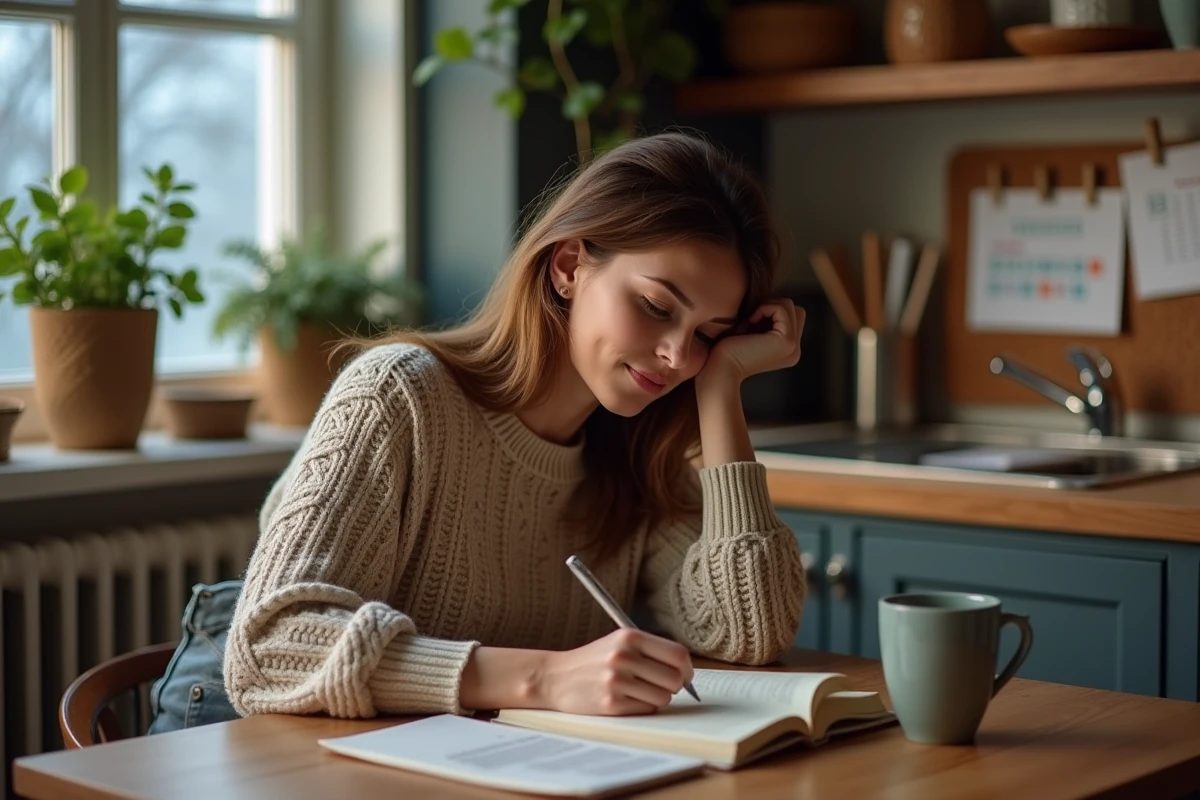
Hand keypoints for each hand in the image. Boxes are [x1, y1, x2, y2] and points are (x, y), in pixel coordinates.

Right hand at [539, 629, 693, 715]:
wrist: (556, 677)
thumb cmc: (594, 661)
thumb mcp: (620, 643)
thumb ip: (651, 650)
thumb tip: (686, 671)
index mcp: (630, 637)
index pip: (677, 654)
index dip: (686, 668)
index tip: (685, 675)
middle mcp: (624, 657)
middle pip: (675, 679)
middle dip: (674, 686)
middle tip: (660, 685)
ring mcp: (617, 681)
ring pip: (663, 697)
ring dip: (656, 698)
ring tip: (638, 691)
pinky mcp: (611, 704)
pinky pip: (646, 709)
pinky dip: (642, 707)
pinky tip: (625, 699)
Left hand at [699, 299, 804, 387]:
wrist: (721, 370)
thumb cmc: (727, 351)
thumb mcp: (751, 333)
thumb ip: (766, 321)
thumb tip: (770, 298)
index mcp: (788, 350)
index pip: (792, 316)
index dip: (772, 311)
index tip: (751, 321)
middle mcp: (795, 350)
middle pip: (794, 309)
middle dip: (772, 307)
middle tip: (751, 320)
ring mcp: (793, 346)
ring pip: (789, 305)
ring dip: (766, 307)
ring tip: (750, 322)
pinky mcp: (786, 340)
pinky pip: (781, 308)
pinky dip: (764, 308)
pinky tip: (750, 321)